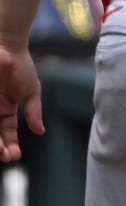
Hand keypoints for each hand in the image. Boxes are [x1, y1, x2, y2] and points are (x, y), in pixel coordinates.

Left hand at [0, 43, 43, 162]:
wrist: (5, 49)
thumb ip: (33, 112)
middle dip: (0, 148)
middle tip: (6, 156)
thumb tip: (40, 132)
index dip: (11, 145)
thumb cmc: (21, 67)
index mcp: (6, 111)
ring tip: (0, 150)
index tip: (14, 156)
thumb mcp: (31, 92)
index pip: (7, 133)